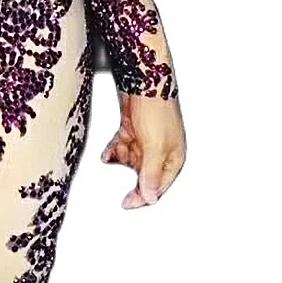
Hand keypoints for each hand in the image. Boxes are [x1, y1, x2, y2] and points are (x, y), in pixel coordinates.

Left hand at [101, 89, 185, 208]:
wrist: (143, 78)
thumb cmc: (156, 108)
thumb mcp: (155, 147)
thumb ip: (151, 173)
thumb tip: (150, 197)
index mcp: (174, 158)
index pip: (159, 186)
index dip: (144, 197)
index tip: (128, 204)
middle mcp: (161, 150)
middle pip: (145, 174)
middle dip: (132, 178)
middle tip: (119, 191)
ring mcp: (147, 138)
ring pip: (132, 159)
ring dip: (121, 160)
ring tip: (112, 157)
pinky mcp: (133, 128)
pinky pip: (122, 145)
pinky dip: (114, 150)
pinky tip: (107, 152)